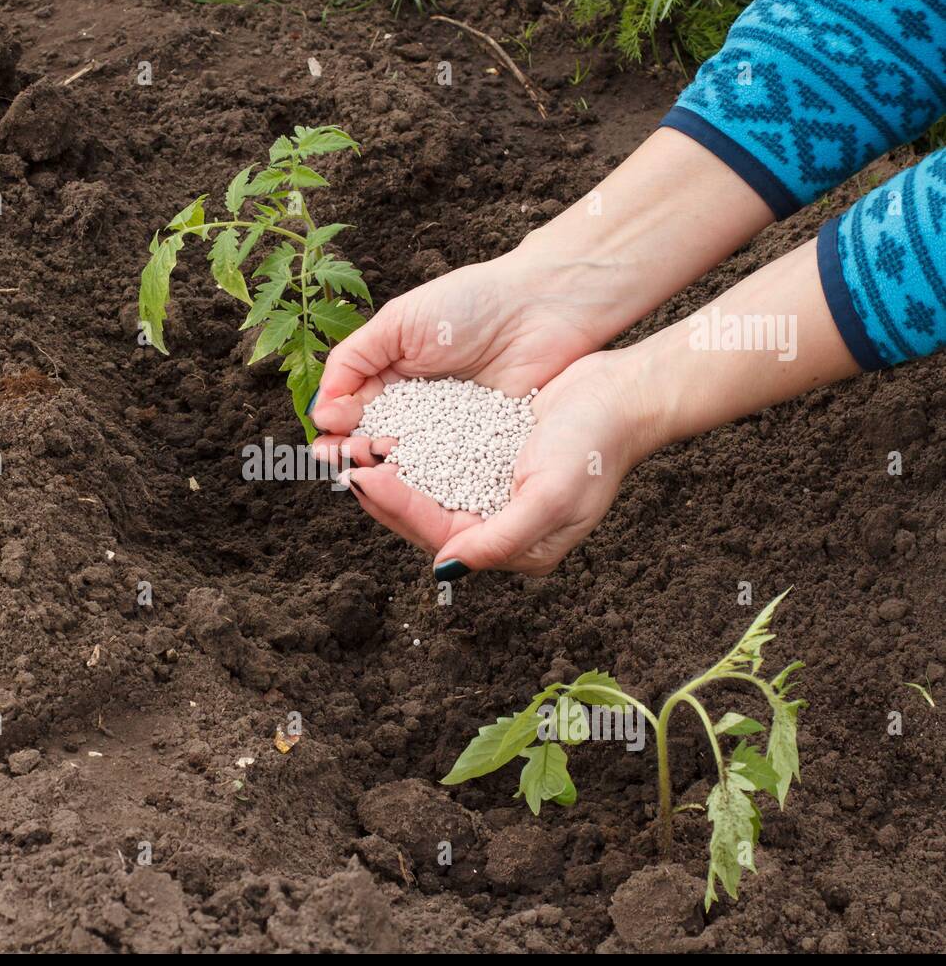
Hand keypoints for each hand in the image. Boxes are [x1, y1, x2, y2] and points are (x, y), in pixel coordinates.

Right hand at [309, 249, 606, 468]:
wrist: (543, 306)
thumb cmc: (471, 302)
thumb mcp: (399, 322)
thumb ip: (354, 359)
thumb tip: (321, 407)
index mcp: (389, 376)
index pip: (351, 411)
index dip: (337, 426)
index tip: (328, 435)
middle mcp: (415, 408)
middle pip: (374, 441)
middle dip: (354, 453)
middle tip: (346, 460)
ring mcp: (447, 432)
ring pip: (407, 461)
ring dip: (384, 471)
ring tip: (370, 475)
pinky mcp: (480, 449)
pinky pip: (449, 470)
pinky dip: (427, 479)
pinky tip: (410, 485)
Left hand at [323, 348, 661, 577]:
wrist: (625, 395)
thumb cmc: (596, 445)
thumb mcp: (551, 496)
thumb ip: (500, 539)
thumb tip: (446, 570)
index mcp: (515, 547)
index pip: (440, 534)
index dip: (396, 507)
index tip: (360, 478)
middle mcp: (500, 527)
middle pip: (425, 518)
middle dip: (382, 494)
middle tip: (341, 465)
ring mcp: (494, 495)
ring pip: (427, 492)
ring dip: (391, 473)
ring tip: (354, 450)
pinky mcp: (491, 462)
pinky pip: (440, 464)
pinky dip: (412, 452)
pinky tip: (387, 433)